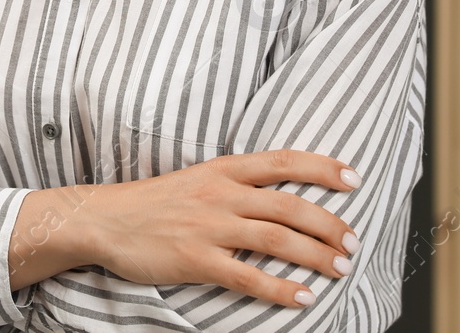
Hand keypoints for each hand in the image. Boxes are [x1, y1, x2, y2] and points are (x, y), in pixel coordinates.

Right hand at [80, 149, 363, 308]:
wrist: (105, 219)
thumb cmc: (153, 202)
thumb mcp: (198, 179)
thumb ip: (237, 185)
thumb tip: (280, 197)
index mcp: (223, 169)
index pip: (283, 161)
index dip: (323, 168)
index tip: (354, 179)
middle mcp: (221, 194)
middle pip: (290, 205)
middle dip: (329, 224)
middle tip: (354, 241)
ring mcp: (209, 227)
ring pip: (277, 239)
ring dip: (316, 255)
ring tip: (341, 268)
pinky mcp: (196, 260)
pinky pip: (248, 277)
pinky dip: (281, 289)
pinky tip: (303, 298)